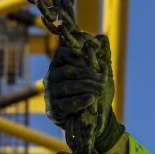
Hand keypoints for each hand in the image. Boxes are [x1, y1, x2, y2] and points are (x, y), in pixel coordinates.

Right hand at [43, 36, 125, 153]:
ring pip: (68, 87)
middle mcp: (51, 77)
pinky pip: (67, 103)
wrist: (89, 117)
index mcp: (58, 65)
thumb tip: (101, 37)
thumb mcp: (99, 72)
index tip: (92, 63)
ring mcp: (50, 94)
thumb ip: (100, 54)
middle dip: (88, 75)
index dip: (77, 57)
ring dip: (87, 87)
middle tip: (103, 81)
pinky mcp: (54, 109)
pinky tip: (91, 99)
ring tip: (101, 90)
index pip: (61, 54)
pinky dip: (80, 100)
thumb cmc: (92, 90)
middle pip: (68, 71)